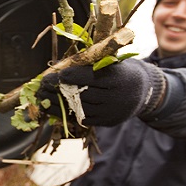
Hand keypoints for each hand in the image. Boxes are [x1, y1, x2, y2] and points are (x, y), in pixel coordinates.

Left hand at [37, 59, 165, 125]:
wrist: (143, 92)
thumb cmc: (121, 71)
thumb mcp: (111, 62)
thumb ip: (90, 64)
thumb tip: (59, 66)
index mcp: (117, 78)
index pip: (90, 78)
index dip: (70, 76)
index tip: (55, 74)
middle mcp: (115, 97)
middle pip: (82, 94)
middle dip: (59, 90)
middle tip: (42, 86)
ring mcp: (111, 112)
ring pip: (80, 108)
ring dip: (57, 103)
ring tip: (42, 97)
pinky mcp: (107, 122)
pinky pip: (84, 118)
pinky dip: (66, 113)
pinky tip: (52, 107)